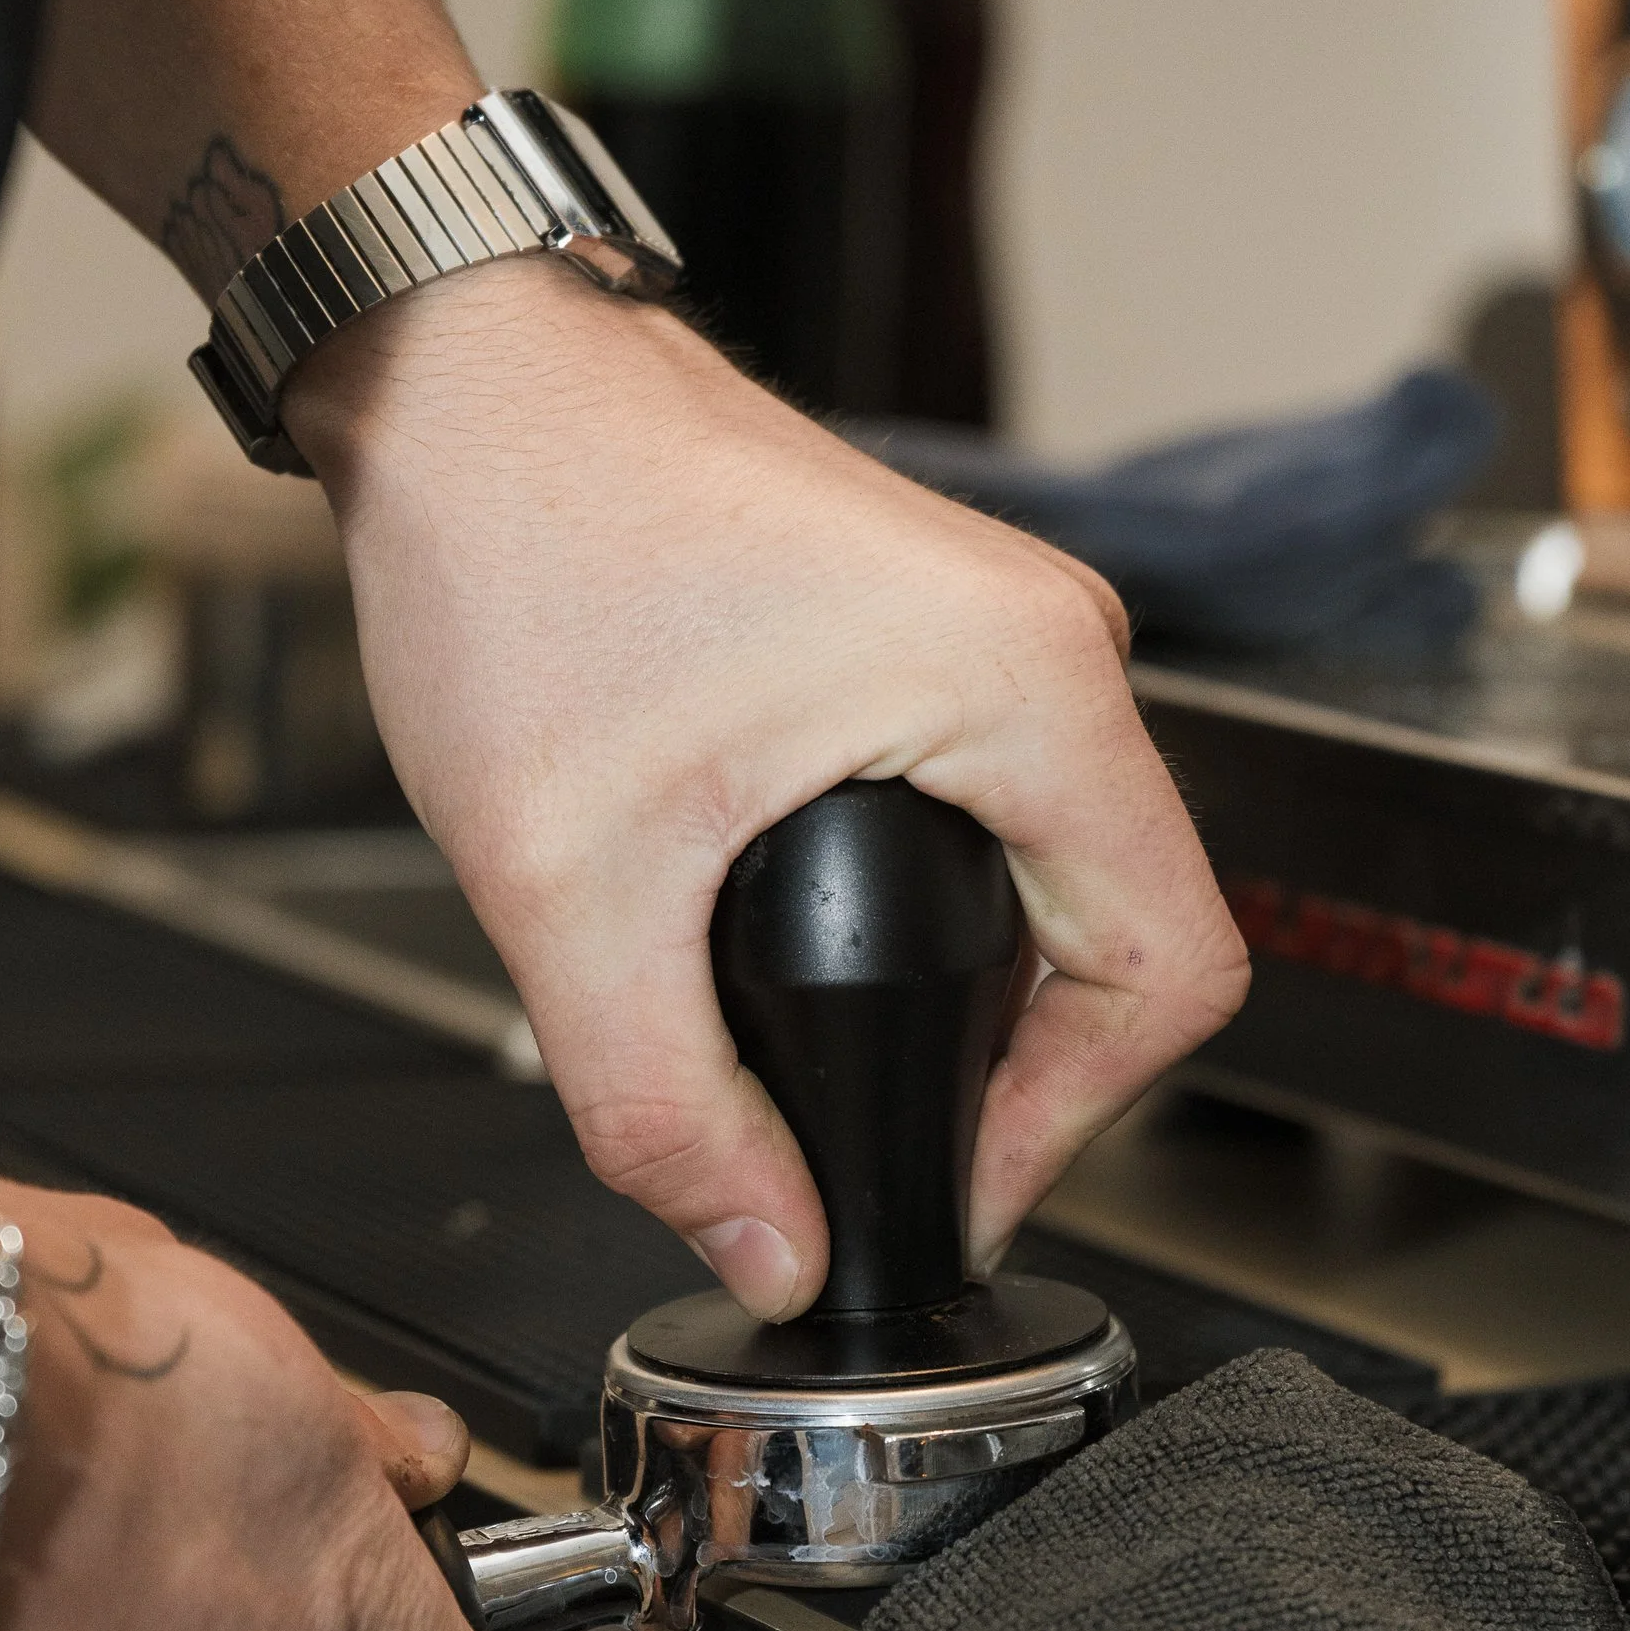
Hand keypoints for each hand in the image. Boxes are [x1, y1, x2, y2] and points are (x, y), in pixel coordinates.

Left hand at [290, 264, 1249, 1317]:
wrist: (455, 376)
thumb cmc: (521, 536)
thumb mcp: (576, 887)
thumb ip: (671, 1110)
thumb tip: (773, 1254)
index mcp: (1024, 685)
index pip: (1173, 972)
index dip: (1073, 1126)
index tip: (949, 1190)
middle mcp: (1046, 644)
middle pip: (1128, 935)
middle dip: (1016, 1077)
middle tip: (880, 1157)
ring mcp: (993, 629)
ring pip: (1057, 877)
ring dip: (967, 995)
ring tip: (838, 1073)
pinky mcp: (926, 632)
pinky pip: (993, 814)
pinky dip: (930, 915)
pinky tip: (816, 963)